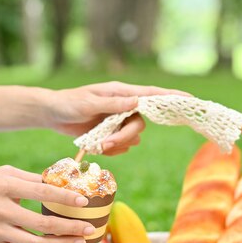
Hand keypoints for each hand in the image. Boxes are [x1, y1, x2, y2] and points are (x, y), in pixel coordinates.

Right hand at [0, 165, 94, 242]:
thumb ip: (30, 179)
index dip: (65, 198)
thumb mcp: (2, 174)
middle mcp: (0, 210)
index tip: (83, 202)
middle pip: (42, 224)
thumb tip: (59, 184)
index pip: (42, 193)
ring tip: (77, 241)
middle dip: (70, 228)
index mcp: (4, 186)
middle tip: (88, 229)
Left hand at [42, 82, 189, 154]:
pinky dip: (112, 149)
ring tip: (97, 145)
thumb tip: (136, 101)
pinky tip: (97, 147)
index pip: (151, 94)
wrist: (52, 114)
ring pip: (132, 137)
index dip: (171, 97)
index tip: (190, 99)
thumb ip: (112, 103)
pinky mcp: (111, 133)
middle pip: (140, 124)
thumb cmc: (68, 103)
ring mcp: (118, 120)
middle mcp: (123, 105)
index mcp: (120, 92)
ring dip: (117, 145)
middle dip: (125, 137)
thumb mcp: (88, 102)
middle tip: (105, 144)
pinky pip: (122, 146)